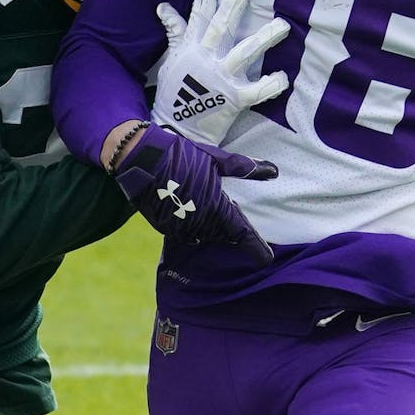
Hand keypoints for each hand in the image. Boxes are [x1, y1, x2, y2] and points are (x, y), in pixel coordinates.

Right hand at [113, 122, 277, 256]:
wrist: (141, 158)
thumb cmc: (181, 155)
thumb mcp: (215, 158)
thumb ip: (244, 167)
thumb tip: (273, 172)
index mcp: (217, 207)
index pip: (241, 233)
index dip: (256, 247)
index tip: (266, 258)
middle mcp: (200, 222)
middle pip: (222, 235)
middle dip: (229, 232)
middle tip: (234, 224)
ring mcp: (180, 226)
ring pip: (203, 235)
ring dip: (210, 229)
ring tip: (210, 216)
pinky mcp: (163, 226)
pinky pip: (184, 233)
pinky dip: (191, 226)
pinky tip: (190, 213)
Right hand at [151, 0, 288, 145]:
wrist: (175, 131)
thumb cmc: (174, 95)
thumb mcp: (172, 60)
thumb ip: (176, 33)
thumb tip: (164, 6)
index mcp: (191, 48)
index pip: (199, 13)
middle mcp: (205, 58)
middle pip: (221, 25)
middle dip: (234, 2)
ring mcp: (219, 78)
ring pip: (244, 53)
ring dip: (264, 38)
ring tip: (283, 25)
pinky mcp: (233, 99)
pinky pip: (256, 90)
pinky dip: (270, 84)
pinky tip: (283, 77)